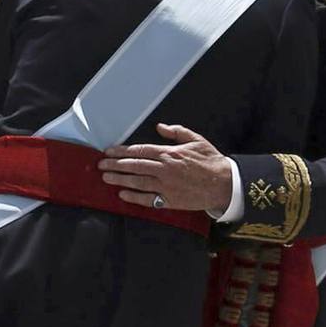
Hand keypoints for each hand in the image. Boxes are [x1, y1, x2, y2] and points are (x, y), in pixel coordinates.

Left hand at [98, 123, 232, 211]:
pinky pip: (148, 199)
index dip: (121, 151)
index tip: (109, 152)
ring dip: (119, 179)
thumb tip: (160, 127)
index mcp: (169, 153)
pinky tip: (122, 194)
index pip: (139, 151)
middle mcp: (164, 169)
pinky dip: (134, 197)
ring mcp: (166, 186)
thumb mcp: (195, 139)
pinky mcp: (170, 200)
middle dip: (114, 165)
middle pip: (133, 166)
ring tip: (106, 178)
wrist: (225, 183)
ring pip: (137, 182)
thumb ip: (176, 132)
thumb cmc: (211, 161)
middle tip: (100, 165)